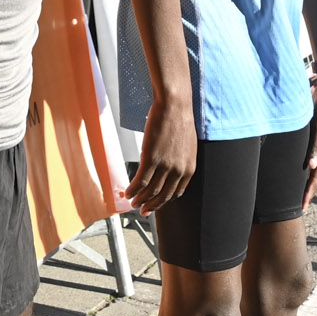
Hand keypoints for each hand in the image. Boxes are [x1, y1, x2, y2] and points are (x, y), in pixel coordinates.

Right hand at [127, 95, 197, 214]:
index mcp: (189, 169)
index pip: (176, 193)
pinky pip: (140, 181)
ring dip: (139, 199)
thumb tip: (168, 168)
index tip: (156, 205)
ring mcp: (165, 166)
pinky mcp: (151, 159)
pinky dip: (133, 189)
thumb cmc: (179, 120)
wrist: (175, 105)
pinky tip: (127, 192)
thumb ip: (180, 160)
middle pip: (163, 196)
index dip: (164, 201)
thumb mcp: (187, 146)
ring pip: (150, 190)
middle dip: (151, 206)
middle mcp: (178, 170)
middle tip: (142, 210)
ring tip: (132, 202)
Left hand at [301, 84, 316, 210]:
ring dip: (304, 180)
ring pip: (311, 167)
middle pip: (314, 176)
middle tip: (299, 204)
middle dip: (307, 191)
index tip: (303, 206)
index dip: (309, 193)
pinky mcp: (315, 137)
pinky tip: (296, 167)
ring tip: (296, 191)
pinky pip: (308, 156)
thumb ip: (314, 148)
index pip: (316, 178)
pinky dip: (302, 166)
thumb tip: (310, 167)